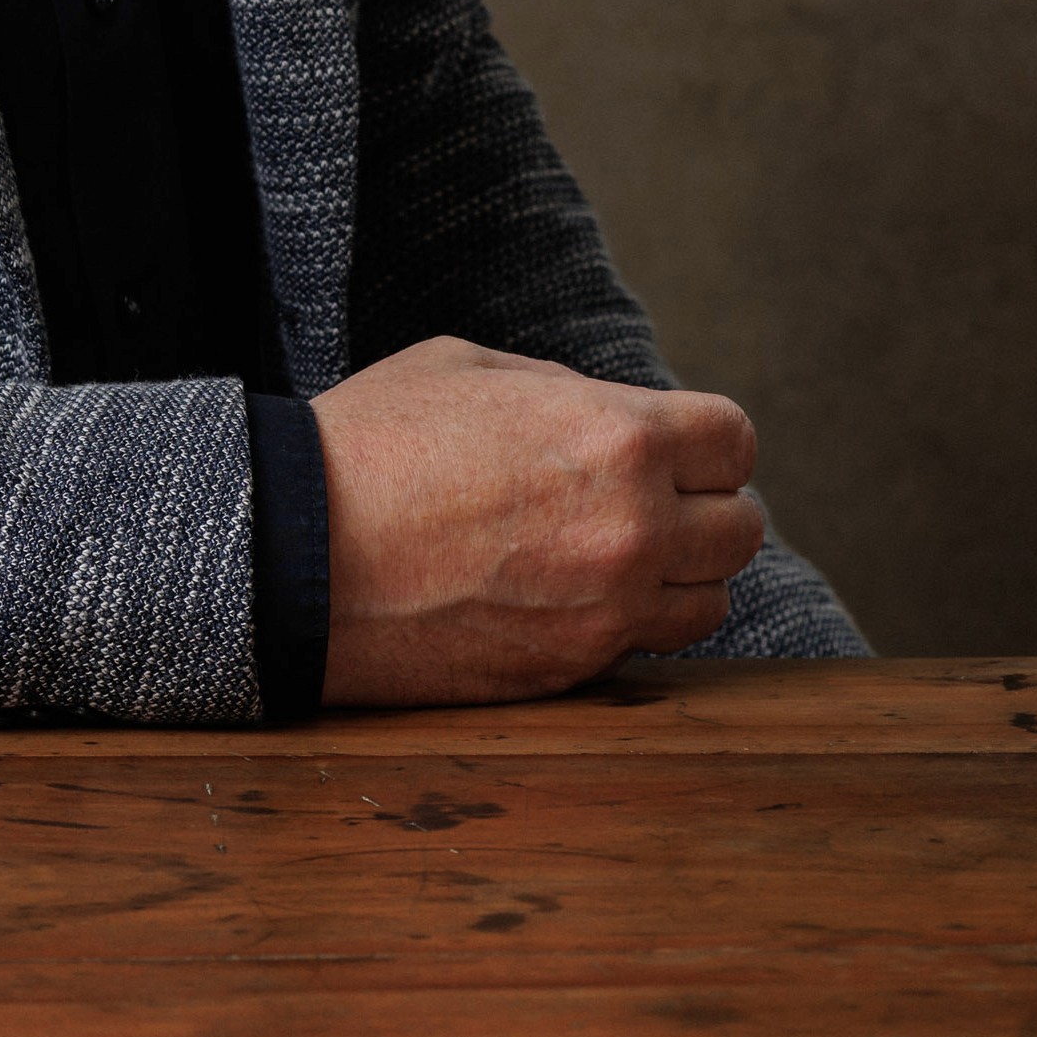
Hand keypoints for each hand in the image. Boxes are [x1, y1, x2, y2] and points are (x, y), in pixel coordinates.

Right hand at [315, 334, 767, 708]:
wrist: (295, 547)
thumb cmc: (369, 442)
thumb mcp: (467, 369)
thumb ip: (566, 393)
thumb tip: (617, 420)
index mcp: (615, 437)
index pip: (734, 441)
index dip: (703, 440)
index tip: (672, 447)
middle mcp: (634, 528)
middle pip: (741, 526)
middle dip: (700, 506)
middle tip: (644, 501)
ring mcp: (609, 608)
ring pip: (713, 599)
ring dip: (678, 574)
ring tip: (613, 555)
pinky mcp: (575, 667)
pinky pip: (648, 647)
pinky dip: (627, 621)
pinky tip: (568, 593)